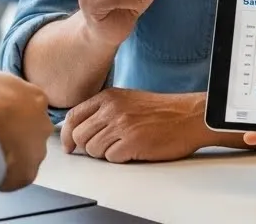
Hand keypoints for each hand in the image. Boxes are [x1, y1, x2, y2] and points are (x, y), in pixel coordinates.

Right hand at [0, 62, 52, 190]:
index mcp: (36, 97)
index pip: (27, 102)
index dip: (7, 107)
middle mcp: (44, 124)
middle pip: (29, 128)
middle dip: (13, 130)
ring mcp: (38, 150)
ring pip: (25, 152)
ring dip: (10, 151)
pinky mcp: (28, 172)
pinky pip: (17, 173)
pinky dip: (5, 171)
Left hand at [60, 89, 202, 162]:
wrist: (189, 116)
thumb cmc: (161, 111)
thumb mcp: (127, 100)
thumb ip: (103, 110)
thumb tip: (79, 128)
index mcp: (108, 97)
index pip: (73, 116)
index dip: (66, 134)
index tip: (69, 145)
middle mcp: (111, 109)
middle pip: (79, 136)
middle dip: (87, 147)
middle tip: (103, 148)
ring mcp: (121, 125)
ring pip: (93, 150)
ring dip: (104, 154)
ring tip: (122, 146)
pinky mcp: (132, 142)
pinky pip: (110, 158)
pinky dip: (119, 159)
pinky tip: (132, 150)